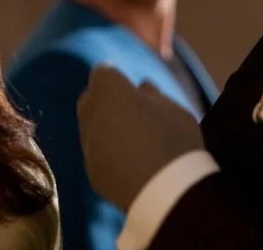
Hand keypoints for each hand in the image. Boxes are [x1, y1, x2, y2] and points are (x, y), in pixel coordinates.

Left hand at [77, 66, 203, 211]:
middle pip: (89, 99)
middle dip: (104, 101)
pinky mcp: (91, 170)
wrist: (167, 190)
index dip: (115, 78)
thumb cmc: (174, 139)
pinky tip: (125, 161)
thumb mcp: (173, 108)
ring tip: (129, 139)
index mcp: (110, 92)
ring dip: (103, 127)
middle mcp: (91, 114)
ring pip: (89, 127)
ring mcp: (88, 144)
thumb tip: (141, 88)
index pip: (101, 72)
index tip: (129, 86)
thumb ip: (151, 94)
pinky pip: (94, 152)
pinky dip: (106, 152)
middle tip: (128, 111)